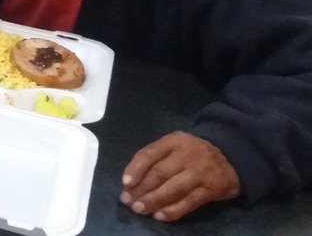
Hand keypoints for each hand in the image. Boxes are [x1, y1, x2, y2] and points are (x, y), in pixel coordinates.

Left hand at [121, 132, 239, 221]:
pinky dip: (173, 210)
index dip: (136, 168)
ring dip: (154, 201)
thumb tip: (130, 182)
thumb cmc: (192, 153)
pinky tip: (159, 216)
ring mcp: (201, 172)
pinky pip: (189, 202)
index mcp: (174, 141)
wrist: (231, 158)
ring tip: (140, 209)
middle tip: (128, 201)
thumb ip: (154, 158)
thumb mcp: (174, 146)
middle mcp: (187, 154)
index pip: (150, 153)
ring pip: (173, 189)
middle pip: (160, 173)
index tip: (126, 183)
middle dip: (141, 189)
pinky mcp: (212, 189)